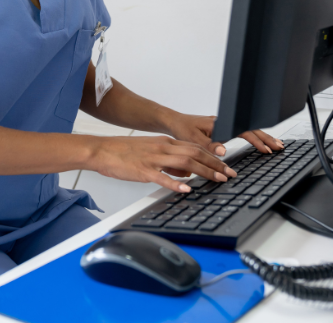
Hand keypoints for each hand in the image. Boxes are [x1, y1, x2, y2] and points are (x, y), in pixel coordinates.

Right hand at [88, 135, 237, 193]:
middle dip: (216, 164)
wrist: (102, 150)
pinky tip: (186, 189)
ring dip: (204, 171)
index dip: (213, 157)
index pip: (195, 148)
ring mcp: (153, 158)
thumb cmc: (125, 152)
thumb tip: (187, 174)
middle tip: (230, 174)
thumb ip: (170, 162)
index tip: (226, 166)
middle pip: (195, 154)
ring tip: (218, 179)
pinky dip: (176, 182)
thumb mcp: (152, 152)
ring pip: (185, 162)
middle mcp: (163, 148)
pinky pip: (162, 176)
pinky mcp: (142, 170)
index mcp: (166, 143)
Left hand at [165, 113, 284, 155]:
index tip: (266, 149)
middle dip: (266, 137)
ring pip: (248, 129)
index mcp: (220, 123)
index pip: (244, 131)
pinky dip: (253, 137)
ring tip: (275, 145)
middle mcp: (225, 123)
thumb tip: (224, 151)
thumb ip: (209, 146)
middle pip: (250, 128)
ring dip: (262, 137)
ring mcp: (225, 125)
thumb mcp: (193, 139)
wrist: (174, 122)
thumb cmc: (182, 129)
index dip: (256, 140)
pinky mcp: (223, 129)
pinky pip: (242, 132)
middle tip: (279, 147)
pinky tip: (259, 143)